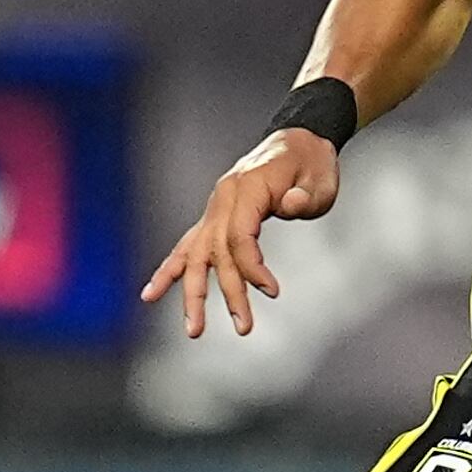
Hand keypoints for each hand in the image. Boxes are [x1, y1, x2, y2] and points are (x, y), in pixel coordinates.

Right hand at [142, 126, 345, 338]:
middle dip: (227, 293)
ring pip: (194, 256)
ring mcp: (213, 209)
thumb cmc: (311, 163)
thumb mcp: (320, 178)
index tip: (272, 291)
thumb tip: (289, 204)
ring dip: (192, 294)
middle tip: (244, 328)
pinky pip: (186, 247)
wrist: (298, 141)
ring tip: (193, 330)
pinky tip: (151, 294)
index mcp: (246, 188)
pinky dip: (169, 271)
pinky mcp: (213, 218)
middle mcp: (222, 199)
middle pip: (216, 253)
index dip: (252, 267)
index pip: (239, 237)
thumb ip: (305, 196)